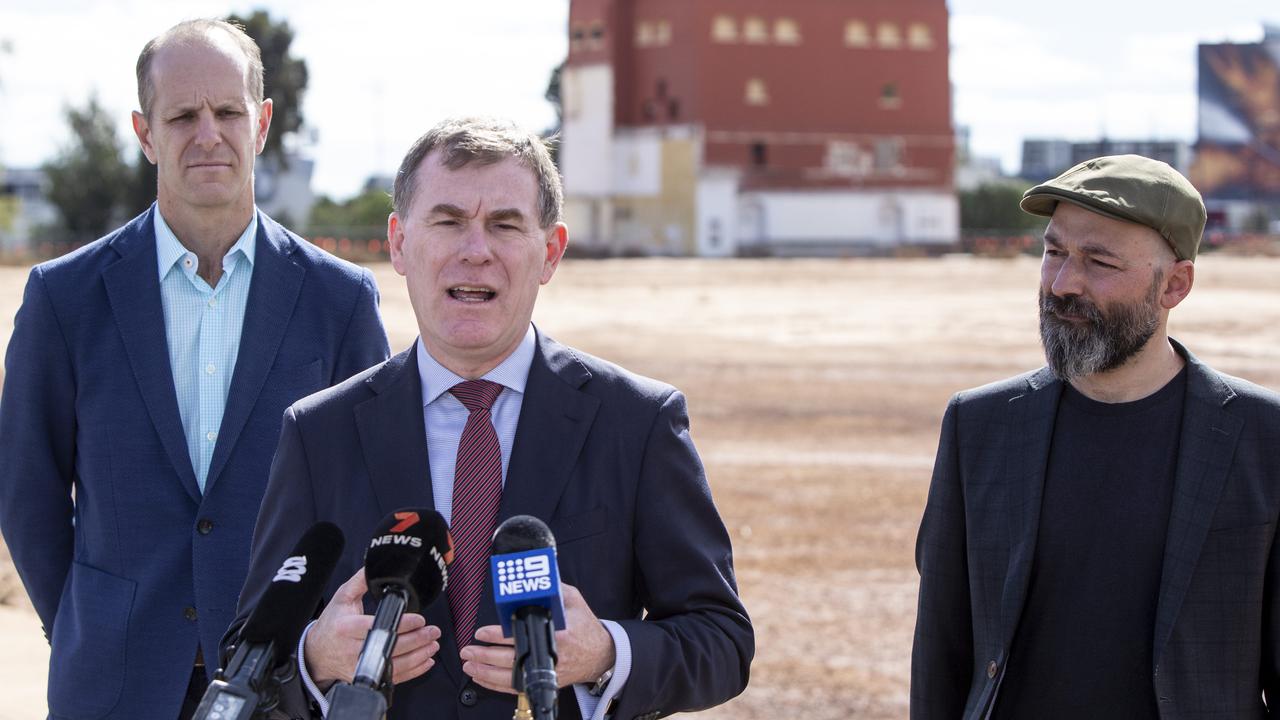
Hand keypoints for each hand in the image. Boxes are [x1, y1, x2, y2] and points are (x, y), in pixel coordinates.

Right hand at [302, 568, 441, 689]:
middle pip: (389, 647)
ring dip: (418, 656)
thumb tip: (376, 567)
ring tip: (433, 644)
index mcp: (346, 627)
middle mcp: (352, 649)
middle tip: (433, 631)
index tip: (420, 619)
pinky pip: (392, 678)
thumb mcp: (342, 598)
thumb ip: (360, 582)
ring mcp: (358, 666)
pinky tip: (425, 661)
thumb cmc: (332, 623)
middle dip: (416, 639)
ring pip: (394, 666)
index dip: (401, 624)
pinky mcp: (365, 677)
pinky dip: (412, 671)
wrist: (317, 653)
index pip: (377, 627)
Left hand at [460, 582, 615, 693]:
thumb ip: (554, 588)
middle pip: (510, 661)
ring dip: (485, 673)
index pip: (521, 636)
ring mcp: (547, 673)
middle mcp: (550, 656)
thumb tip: (535, 576)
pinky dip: (496, 685)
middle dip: (485, 656)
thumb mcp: (574, 600)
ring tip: (469, 665)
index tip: (481, 632)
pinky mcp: (545, 682)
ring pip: (510, 678)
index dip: (497, 635)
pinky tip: (482, 678)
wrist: (601, 654)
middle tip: (468, 649)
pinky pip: (516, 688)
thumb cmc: (586, 627)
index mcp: (557, 635)